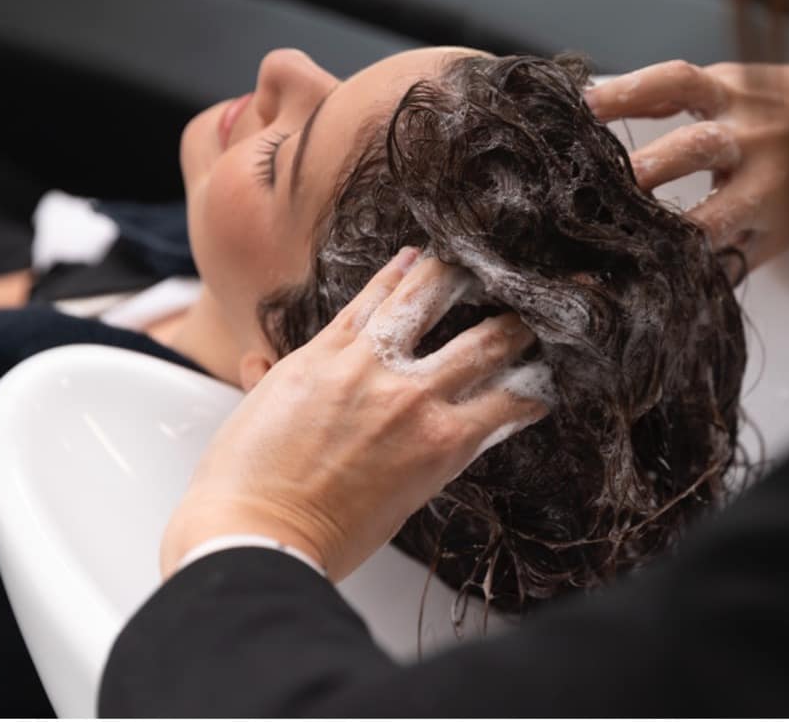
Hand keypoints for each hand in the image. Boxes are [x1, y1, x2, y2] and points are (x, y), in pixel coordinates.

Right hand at [160, 248, 548, 581]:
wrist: (257, 531)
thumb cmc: (244, 485)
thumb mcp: (253, 413)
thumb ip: (266, 378)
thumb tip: (254, 361)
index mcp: (325, 353)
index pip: (378, 295)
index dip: (409, 270)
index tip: (428, 256)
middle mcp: (373, 363)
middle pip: (435, 298)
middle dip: (470, 278)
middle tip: (502, 272)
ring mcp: (411, 398)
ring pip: (483, 345)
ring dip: (515, 331)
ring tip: (540, 322)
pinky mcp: (440, 442)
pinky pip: (502, 407)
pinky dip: (527, 398)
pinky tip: (545, 391)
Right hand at [586, 60, 788, 271]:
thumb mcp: (788, 234)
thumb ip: (739, 255)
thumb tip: (683, 281)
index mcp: (770, 192)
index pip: (713, 220)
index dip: (670, 239)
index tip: (630, 255)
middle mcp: (756, 142)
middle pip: (694, 149)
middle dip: (643, 170)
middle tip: (593, 189)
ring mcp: (742, 102)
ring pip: (684, 89)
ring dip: (627, 101)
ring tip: (580, 118)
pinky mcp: (731, 77)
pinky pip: (680, 75)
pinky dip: (636, 83)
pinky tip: (593, 97)